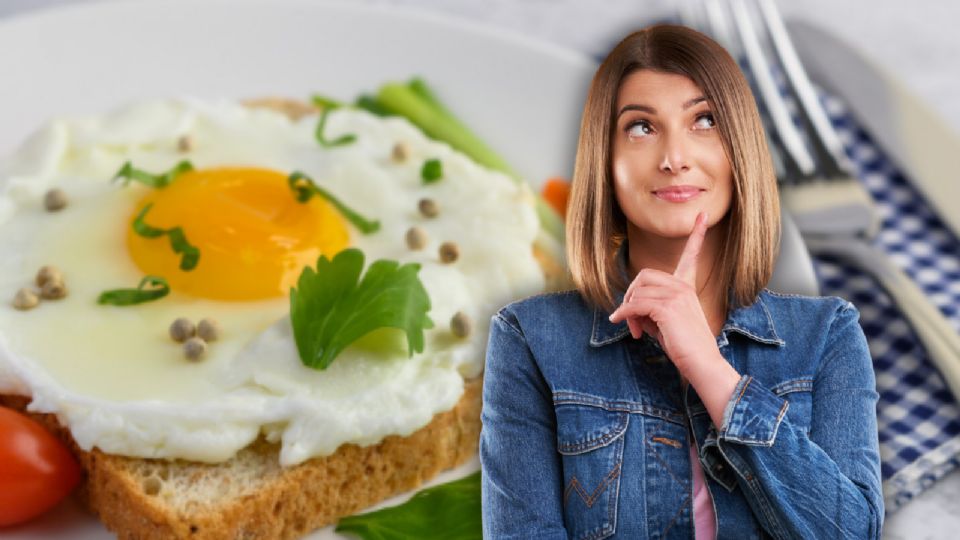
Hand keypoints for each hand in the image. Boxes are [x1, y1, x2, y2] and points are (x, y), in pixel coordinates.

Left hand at [608, 211, 717, 373]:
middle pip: (644, 276)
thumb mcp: (665, 323)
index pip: (691, 256)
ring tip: (635, 330)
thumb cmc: (684, 346)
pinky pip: (635, 305)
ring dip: (628, 312)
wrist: (702, 363)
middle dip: (631, 296)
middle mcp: (683, 287)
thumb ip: (651, 308)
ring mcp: (677, 296)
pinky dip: (624, 315)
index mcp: (687, 287)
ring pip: (638, 292)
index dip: (697, 235)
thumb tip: (630, 308)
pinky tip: (623, 324)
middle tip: (631, 319)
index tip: (703, 215)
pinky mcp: (667, 308)